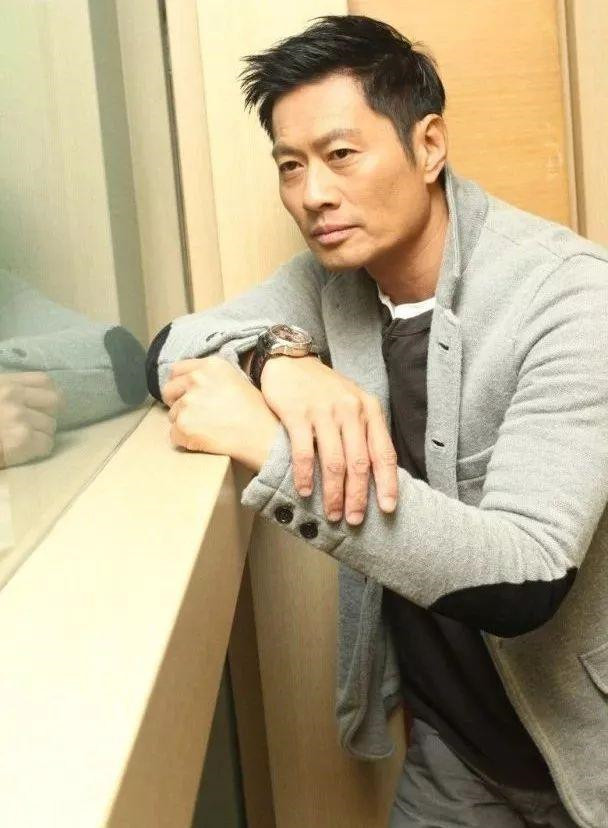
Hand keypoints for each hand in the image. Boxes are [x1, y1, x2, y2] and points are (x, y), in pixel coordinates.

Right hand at [0, 372, 59, 467]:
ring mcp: (19, 417)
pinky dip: (38, 450)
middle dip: (48, 415)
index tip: (44, 407)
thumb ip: (6, 392)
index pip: (44, 381)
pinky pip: (46, 444)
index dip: (49, 395)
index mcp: (4, 383)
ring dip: (41, 435)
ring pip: (51, 426)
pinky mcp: (22, 439)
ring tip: (24, 440)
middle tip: (35, 426)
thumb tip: (31, 398)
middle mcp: (14, 396)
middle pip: (54, 403)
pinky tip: (24, 451)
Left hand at [164, 356, 280, 471]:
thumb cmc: (257, 413)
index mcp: (211, 365)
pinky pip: (174, 435)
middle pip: (169, 390)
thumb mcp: (236, 380)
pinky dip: (185, 440)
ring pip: (173, 415)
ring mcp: (188, 402)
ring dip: (185, 423)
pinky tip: (205, 440)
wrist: (263, 436)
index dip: (180, 384)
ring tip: (209, 429)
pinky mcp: (184, 425)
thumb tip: (192, 383)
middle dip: (177, 402)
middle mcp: (196, 379)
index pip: (177, 370)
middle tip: (194, 415)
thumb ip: (211, 377)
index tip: (185, 394)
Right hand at [261, 355, 397, 524]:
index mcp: (369, 409)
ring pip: (334, 461)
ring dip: (333, 493)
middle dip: (358, 496)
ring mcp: (324, 411)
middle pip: (359, 463)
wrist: (290, 361)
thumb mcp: (352, 403)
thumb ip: (364, 431)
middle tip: (355, 520)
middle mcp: (350, 410)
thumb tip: (374, 474)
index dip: (388, 483)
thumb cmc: (323, 389)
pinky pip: (305, 452)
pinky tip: (304, 491)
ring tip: (331, 514)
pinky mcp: (298, 413)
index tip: (388, 508)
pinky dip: (305, 475)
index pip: (384, 452)